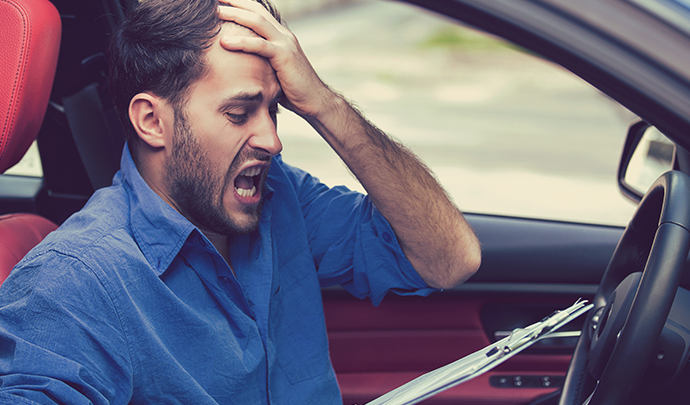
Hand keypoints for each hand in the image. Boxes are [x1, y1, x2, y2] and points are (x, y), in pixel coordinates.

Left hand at [217, 0, 332, 117]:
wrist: (314, 101)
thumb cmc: (293, 90)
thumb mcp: (274, 70)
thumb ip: (262, 61)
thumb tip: (242, 64)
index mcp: (281, 36)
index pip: (258, 12)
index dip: (240, 5)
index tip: (220, 2)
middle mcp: (284, 35)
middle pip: (256, 10)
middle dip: (234, 2)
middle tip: (213, 0)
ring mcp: (285, 43)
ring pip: (257, 21)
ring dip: (234, 14)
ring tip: (214, 12)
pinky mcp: (284, 56)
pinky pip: (260, 45)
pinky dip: (241, 42)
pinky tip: (224, 42)